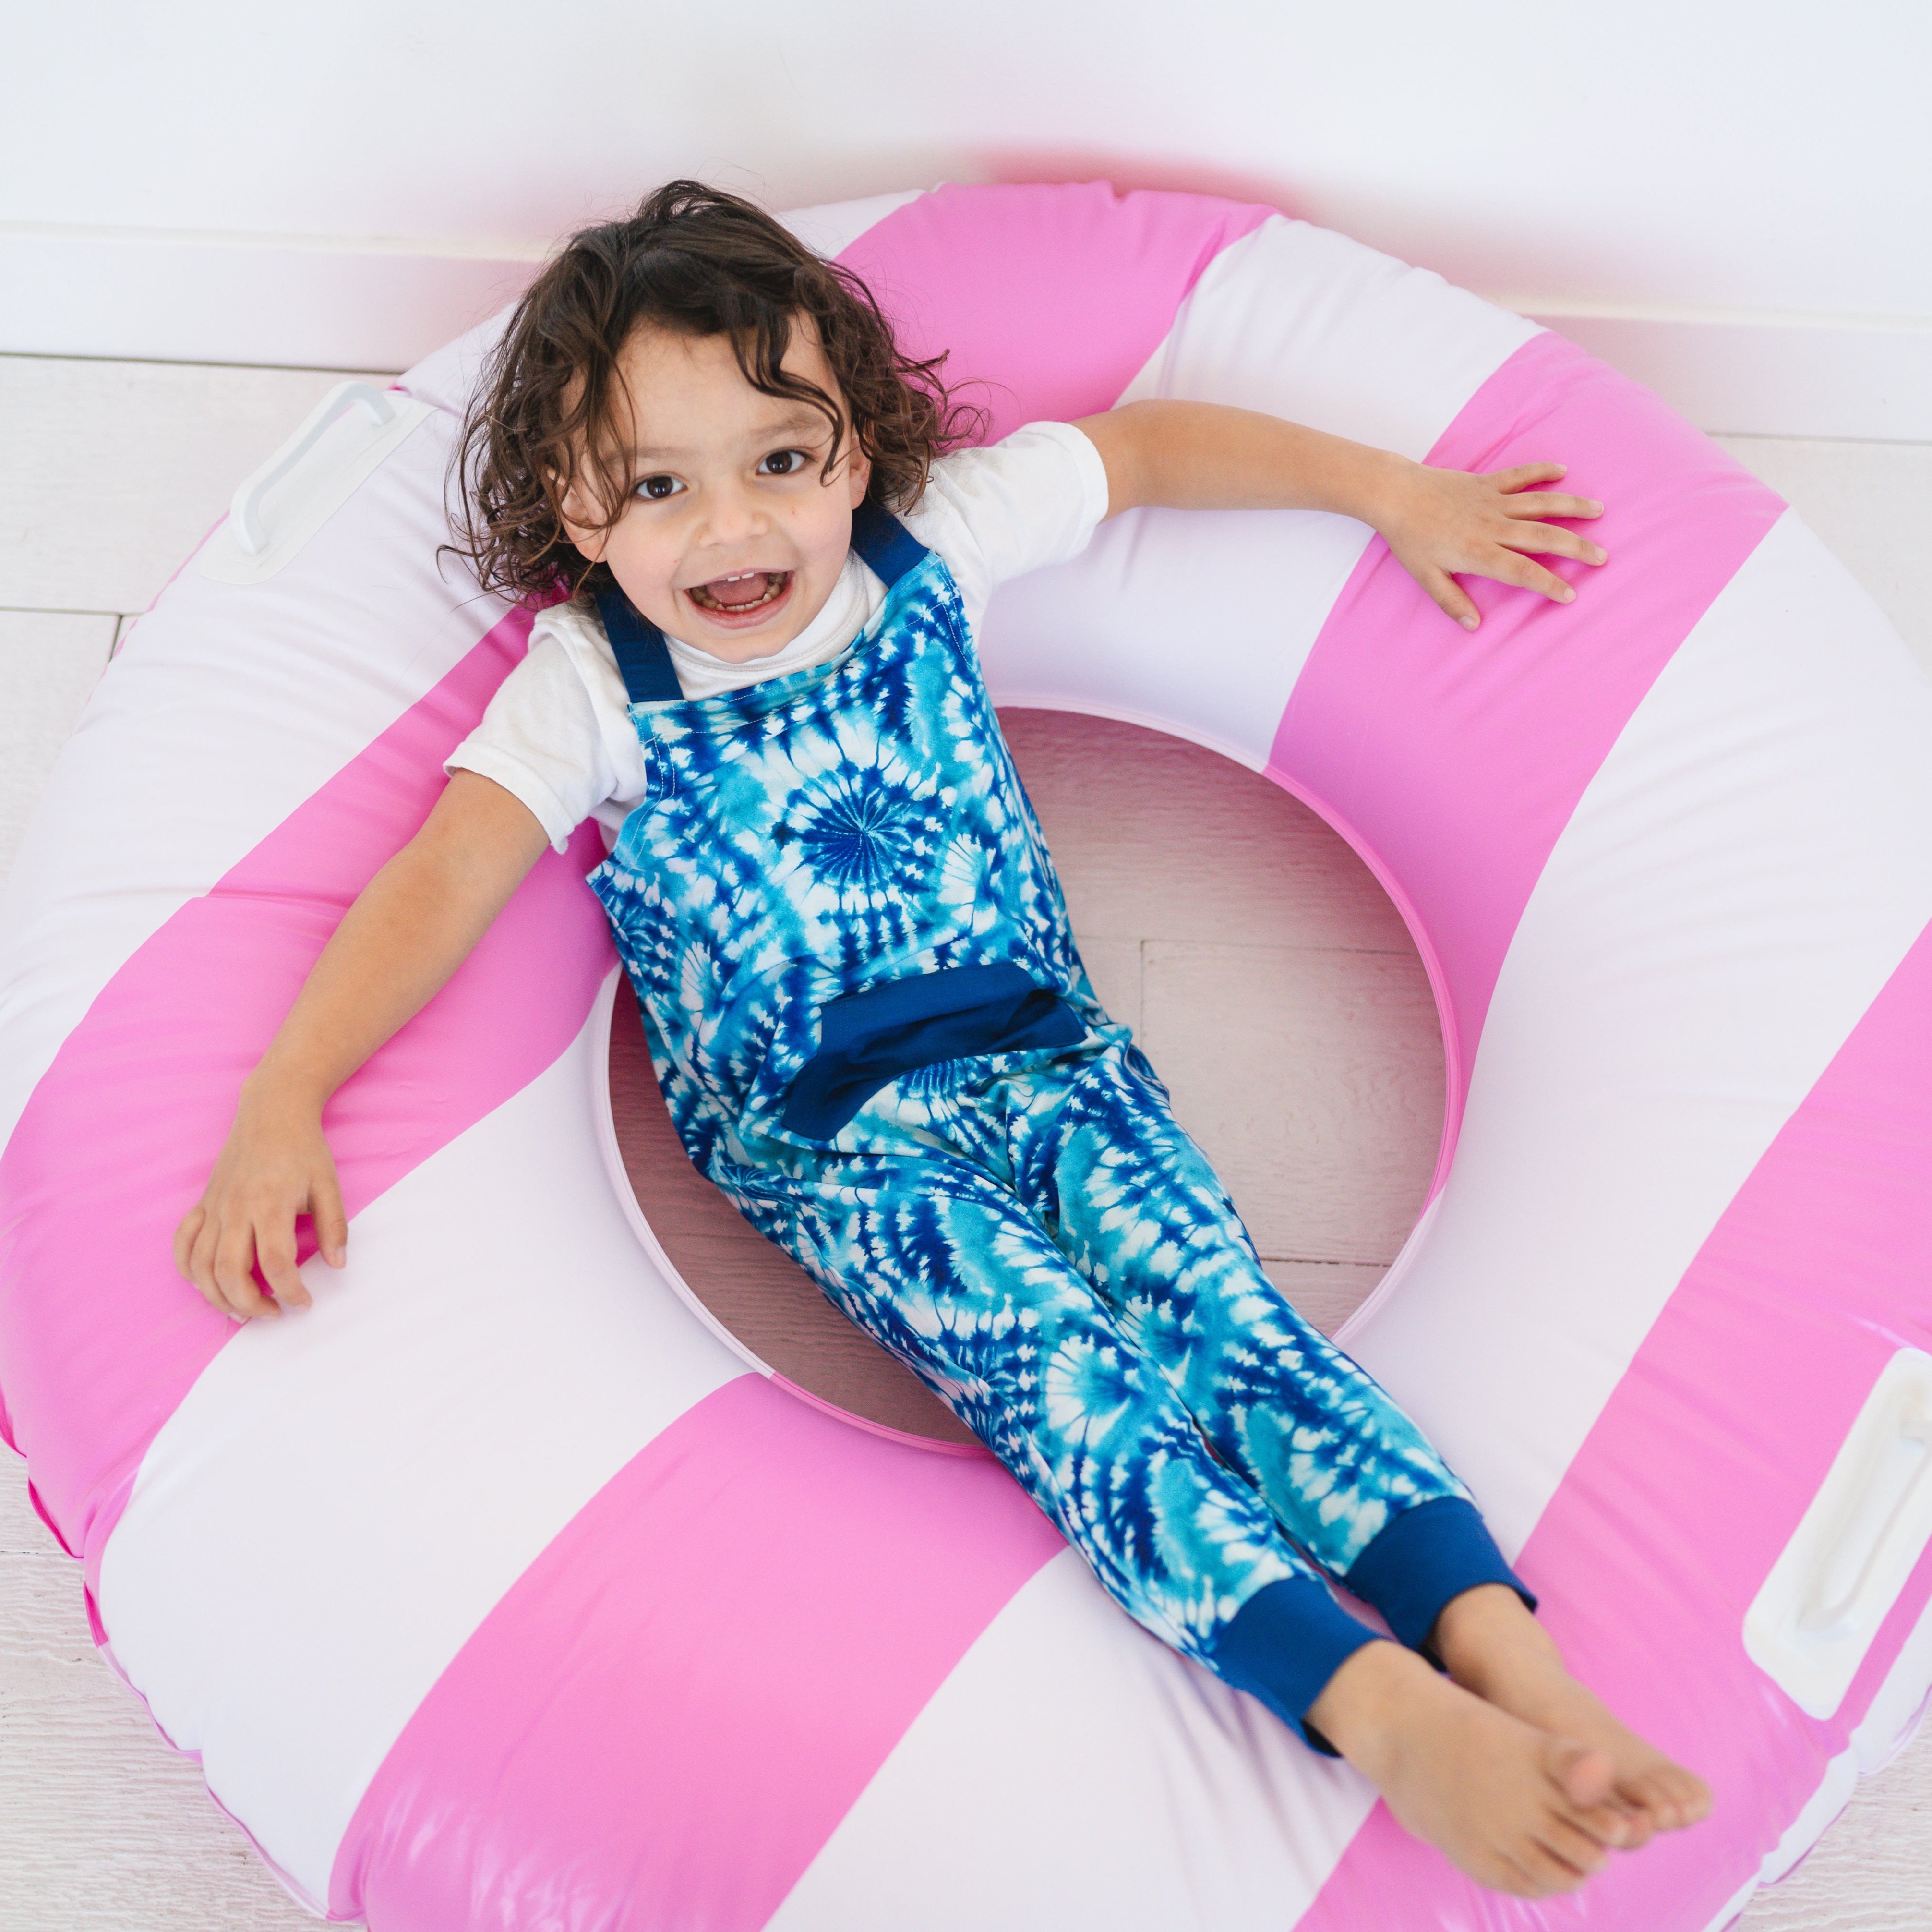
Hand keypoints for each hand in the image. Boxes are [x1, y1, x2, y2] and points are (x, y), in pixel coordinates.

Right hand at [173, 1078, 346, 1321]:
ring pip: (201, 1266)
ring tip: (241, 1312)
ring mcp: (214, 1207)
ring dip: (217, 1296)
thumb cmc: (303, 1149)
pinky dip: (187, 1269)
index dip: (290, 1292)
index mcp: (270, 1205)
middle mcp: (235, 1209)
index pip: (275, 1264)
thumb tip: (338, 1265)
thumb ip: (335, 1226)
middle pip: (230, 1273)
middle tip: (273, 1314)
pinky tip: (205, 1284)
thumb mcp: (329, 1185)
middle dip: (250, 1304)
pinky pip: (182, 1243)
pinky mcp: (202, 1204)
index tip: (304, 1303)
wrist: (272, 1112)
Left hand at [1374, 460, 1605, 629]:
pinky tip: (1562, 471)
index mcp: (1479, 553)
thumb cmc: (1409, 538)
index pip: (1522, 572)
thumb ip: (1450, 601)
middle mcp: (1493, 526)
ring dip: (1572, 506)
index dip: (1548, 583)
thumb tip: (1473, 625)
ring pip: (1541, 503)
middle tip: (1602, 557)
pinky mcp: (1487, 482)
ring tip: (1599, 511)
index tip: (1570, 594)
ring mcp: (1493, 501)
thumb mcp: (1425, 576)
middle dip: (1576, 548)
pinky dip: (1542, 471)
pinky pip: (1520, 475)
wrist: (1396, 495)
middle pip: (1544, 537)